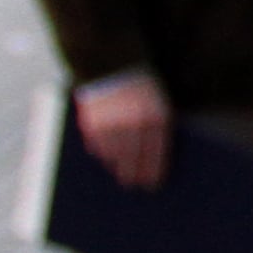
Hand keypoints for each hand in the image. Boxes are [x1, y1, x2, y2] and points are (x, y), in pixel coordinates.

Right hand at [75, 73, 169, 189]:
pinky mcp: (92, 126)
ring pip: (114, 158)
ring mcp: (112, 126)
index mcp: (157, 119)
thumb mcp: (159, 103)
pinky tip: (107, 156)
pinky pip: (98, 149)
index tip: (153, 186)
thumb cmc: (144, 86)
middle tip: (133, 184)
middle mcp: (134, 125)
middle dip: (133, 175)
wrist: (115, 65)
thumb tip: (155, 159)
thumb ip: (158, 128)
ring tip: (120, 172)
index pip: (156, 156)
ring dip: (117, 166)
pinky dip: (103, 153)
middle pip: (133, 161)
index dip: (154, 173)